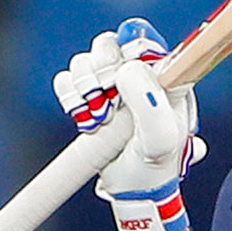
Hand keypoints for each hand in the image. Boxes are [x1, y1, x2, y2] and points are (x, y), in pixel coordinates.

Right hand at [52, 18, 205, 230]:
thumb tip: (127, 69)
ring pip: (85, 61)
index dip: (127, 48)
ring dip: (84, 87)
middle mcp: (138, 76)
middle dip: (101, 70)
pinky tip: (83, 116)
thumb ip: (150, 104)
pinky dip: (69, 95)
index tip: (120, 72)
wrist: (134, 191)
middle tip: (107, 100)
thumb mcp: (162, 139)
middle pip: (109, 44)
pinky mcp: (89, 99)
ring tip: (98, 117)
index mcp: (164, 77)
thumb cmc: (156, 166)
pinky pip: (67, 79)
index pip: (143, 39)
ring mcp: (112, 87)